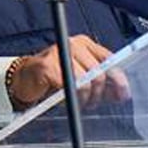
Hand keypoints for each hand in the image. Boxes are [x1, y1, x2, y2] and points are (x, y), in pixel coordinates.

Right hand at [8, 35, 128, 108]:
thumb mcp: (80, 77)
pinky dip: (71, 98)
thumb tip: (119, 93)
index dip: (119, 79)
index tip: (123, 94)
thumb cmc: (53, 77)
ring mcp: (61, 53)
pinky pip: (70, 86)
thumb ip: (99, 82)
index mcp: (85, 44)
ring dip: (85, 98)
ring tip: (80, 103)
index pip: (110, 59)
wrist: (24, 78)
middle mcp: (74, 44)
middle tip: (93, 103)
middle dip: (99, 93)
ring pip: (86, 81)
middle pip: (99, 72)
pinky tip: (66, 100)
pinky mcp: (49, 66)